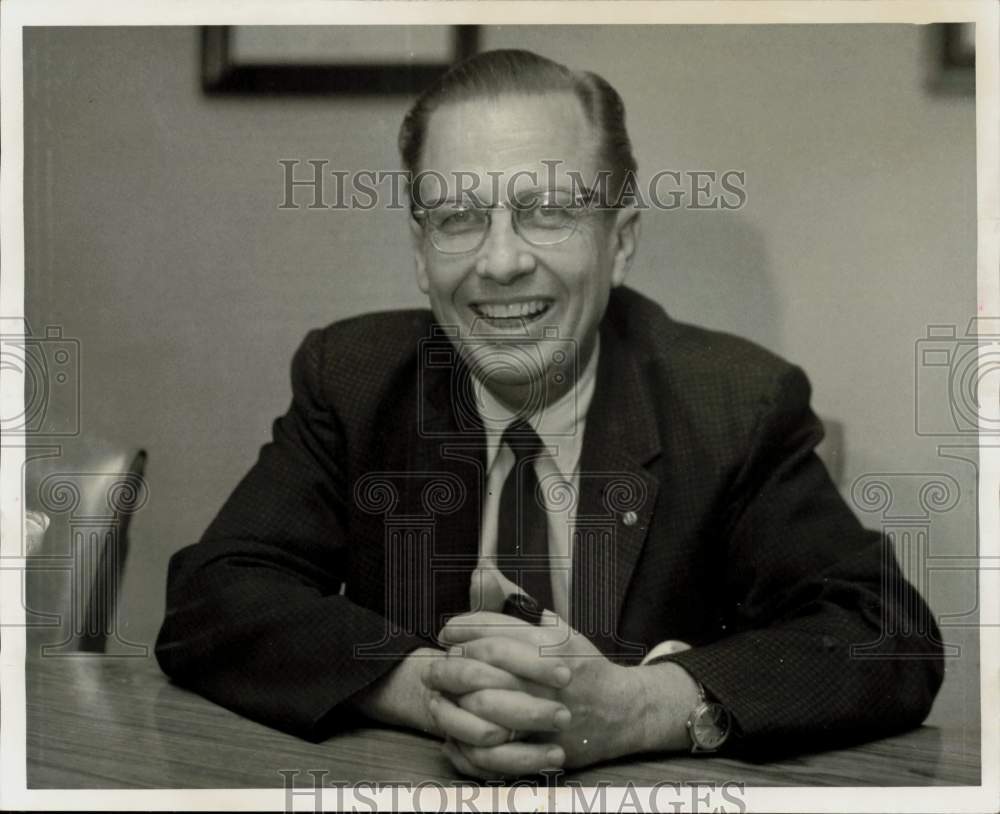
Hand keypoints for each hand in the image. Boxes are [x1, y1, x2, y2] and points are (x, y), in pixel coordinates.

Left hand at [437, 611, 641, 769]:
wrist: (621, 711)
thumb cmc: (584, 665)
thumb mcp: (559, 627)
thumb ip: (519, 605)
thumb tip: (481, 574)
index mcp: (551, 643)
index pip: (491, 631)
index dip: (460, 630)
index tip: (446, 632)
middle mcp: (547, 677)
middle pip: (482, 667)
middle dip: (451, 663)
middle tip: (437, 662)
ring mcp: (543, 714)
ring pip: (482, 706)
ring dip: (455, 697)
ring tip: (443, 689)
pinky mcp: (541, 746)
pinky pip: (493, 744)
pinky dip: (468, 734)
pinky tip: (457, 723)